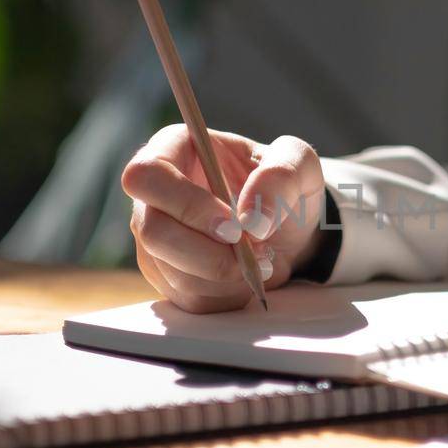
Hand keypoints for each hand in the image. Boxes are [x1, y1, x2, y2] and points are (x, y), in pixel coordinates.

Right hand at [122, 125, 325, 312]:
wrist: (287, 228)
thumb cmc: (283, 186)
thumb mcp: (300, 166)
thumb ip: (281, 177)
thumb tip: (252, 220)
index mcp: (173, 149)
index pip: (147, 175)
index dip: (187, 204)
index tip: (234, 226)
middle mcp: (153, 195)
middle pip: (153, 231)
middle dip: (208, 251)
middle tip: (255, 250)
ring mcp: (154, 238)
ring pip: (172, 270)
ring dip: (225, 273)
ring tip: (262, 258)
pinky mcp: (167, 276)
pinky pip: (188, 297)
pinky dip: (227, 293)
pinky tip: (247, 274)